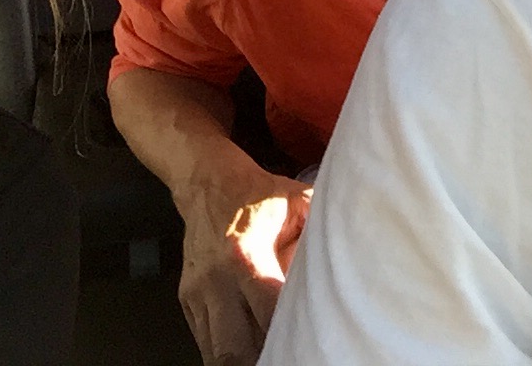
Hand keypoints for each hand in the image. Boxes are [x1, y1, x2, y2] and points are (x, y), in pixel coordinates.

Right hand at [175, 163, 313, 365]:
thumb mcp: (299, 201)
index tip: (310, 340)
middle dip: (263, 358)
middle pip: (235, 346)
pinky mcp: (187, 300)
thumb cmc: (259, 194)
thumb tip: (344, 265)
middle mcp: (216, 280)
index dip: (289, 333)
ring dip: (244, 359)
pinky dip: (227, 352)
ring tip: (271, 357)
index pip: (268, 312)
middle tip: (291, 356)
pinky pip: (204, 341)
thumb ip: (318, 234)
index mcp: (245, 255)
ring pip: (216, 351)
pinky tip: (250, 351)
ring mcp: (197, 293)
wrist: (209, 183)